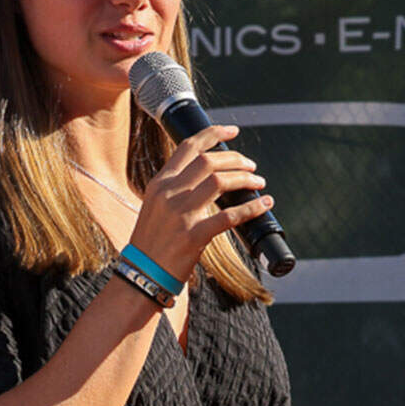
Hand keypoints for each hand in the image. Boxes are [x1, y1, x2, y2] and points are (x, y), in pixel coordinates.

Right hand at [127, 123, 272, 282]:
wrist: (141, 274)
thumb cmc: (152, 243)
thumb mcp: (157, 208)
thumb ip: (176, 190)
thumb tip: (209, 179)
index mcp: (160, 183)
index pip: (188, 147)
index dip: (213, 134)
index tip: (232, 131)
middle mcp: (169, 193)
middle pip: (209, 161)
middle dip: (237, 159)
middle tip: (252, 167)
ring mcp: (180, 214)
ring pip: (221, 182)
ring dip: (246, 179)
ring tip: (259, 184)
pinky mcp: (193, 236)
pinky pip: (229, 216)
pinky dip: (251, 208)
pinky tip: (264, 206)